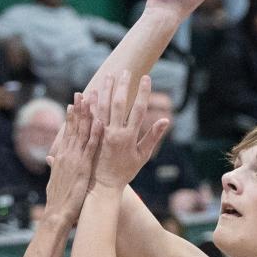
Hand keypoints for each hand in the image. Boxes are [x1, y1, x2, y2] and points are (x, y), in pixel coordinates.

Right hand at [44, 93, 102, 224]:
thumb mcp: (55, 180)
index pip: (67, 132)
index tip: (74, 102)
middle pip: (74, 127)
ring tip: (92, 98)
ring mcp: (75, 158)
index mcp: (61, 156)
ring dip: (87, 115)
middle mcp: (67, 153)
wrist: (56, 213)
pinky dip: (95, 133)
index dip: (71, 116)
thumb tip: (52, 159)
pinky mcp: (83, 166)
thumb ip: (55, 167)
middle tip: (83, 92)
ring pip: (82, 132)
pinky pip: (90, 146)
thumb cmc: (58, 201)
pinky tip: (99, 120)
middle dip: (79, 109)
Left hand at [92, 72, 167, 190]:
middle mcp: (115, 133)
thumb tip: (166, 121)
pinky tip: (91, 92)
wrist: (103, 186)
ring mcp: (101, 134)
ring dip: (106, 89)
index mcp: (129, 137)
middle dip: (123, 85)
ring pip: (103, 106)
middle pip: (119, 103)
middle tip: (126, 71)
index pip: (138, 109)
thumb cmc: (125, 172)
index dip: (143, 92)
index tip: (146, 77)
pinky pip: (90, 116)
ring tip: (109, 75)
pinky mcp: (91, 136)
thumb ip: (153, 137)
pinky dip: (91, 103)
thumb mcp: (142, 156)